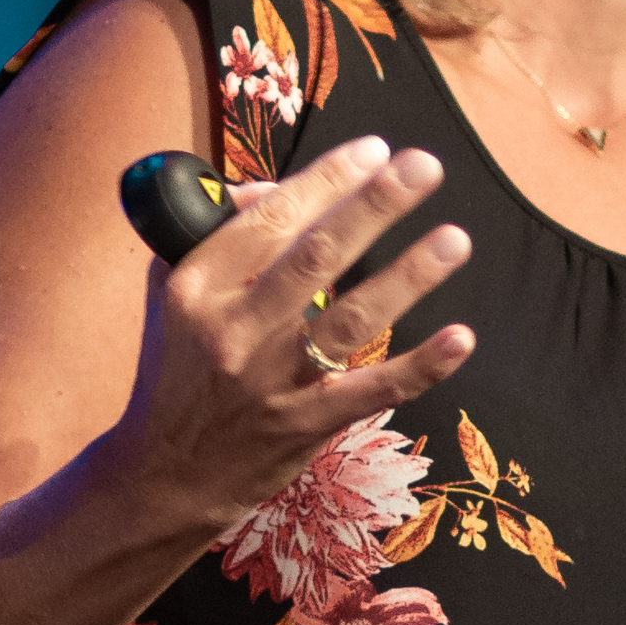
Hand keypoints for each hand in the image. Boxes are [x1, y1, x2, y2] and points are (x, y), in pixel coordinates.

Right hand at [102, 137, 475, 542]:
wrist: (164, 474)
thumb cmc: (178, 370)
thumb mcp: (172, 293)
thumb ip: (216, 233)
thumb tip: (276, 187)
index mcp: (197, 287)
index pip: (269, 220)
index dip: (327, 181)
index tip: (375, 150)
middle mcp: (233, 330)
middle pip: (315, 256)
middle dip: (375, 205)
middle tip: (424, 166)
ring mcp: (272, 382)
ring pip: (350, 320)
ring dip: (407, 276)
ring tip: (454, 239)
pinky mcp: (304, 427)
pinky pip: (371, 392)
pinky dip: (420, 367)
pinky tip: (461, 338)